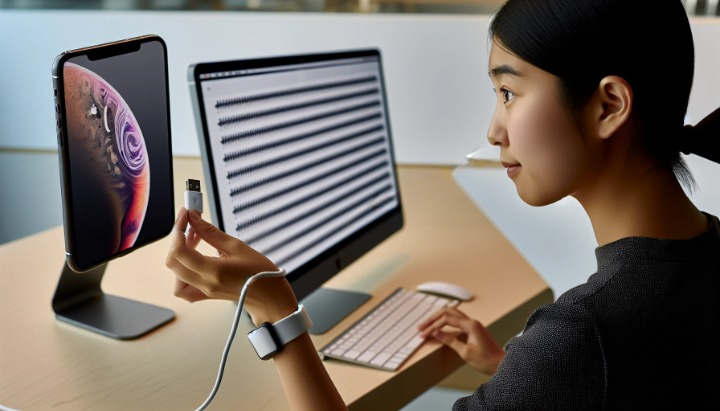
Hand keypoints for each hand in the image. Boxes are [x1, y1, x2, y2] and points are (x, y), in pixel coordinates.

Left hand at [165, 208, 297, 324]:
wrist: (269, 296)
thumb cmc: (260, 273)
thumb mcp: (237, 246)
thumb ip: (211, 232)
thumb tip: (194, 219)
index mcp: (214, 271)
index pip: (180, 250)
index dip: (178, 230)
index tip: (185, 215)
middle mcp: (205, 284)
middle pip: (173, 262)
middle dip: (176, 239)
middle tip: (190, 225)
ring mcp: (203, 291)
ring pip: (175, 274)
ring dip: (178, 255)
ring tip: (193, 242)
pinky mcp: (204, 294)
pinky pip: (182, 286)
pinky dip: (181, 271)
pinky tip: (193, 259)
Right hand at [417, 307, 504, 374]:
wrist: (502, 364)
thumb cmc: (486, 360)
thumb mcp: (465, 353)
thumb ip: (449, 341)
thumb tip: (436, 332)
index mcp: (470, 325)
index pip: (446, 319)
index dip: (433, 326)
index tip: (423, 333)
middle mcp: (472, 321)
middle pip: (448, 312)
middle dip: (433, 319)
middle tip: (421, 326)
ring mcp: (473, 324)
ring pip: (453, 315)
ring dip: (439, 319)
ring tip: (428, 325)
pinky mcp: (474, 329)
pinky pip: (457, 321)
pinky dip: (446, 323)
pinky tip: (440, 328)